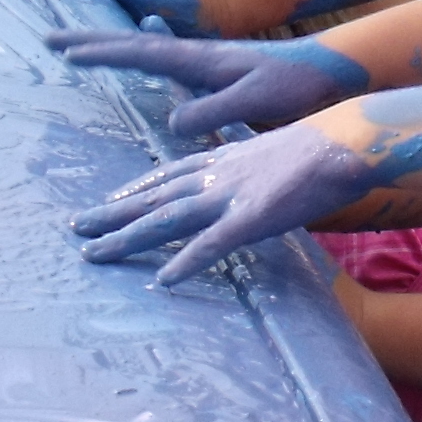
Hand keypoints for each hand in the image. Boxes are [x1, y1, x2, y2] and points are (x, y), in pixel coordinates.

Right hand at [47, 27, 370, 141]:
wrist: (330, 71)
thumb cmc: (296, 85)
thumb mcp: (254, 101)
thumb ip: (213, 109)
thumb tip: (172, 121)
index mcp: (202, 58)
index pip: (141, 51)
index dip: (103, 53)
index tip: (66, 53)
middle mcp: (198, 54)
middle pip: (134, 42)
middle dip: (92, 41)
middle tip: (51, 39)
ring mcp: (205, 60)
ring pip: (146, 48)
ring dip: (111, 46)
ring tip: (78, 46)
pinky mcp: (216, 72)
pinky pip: (165, 60)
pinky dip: (142, 53)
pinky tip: (142, 56)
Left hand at [76, 124, 379, 282]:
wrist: (346, 140)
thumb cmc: (323, 150)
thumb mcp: (277, 155)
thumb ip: (255, 171)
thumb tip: (252, 184)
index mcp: (225, 161)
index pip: (168, 174)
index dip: (135, 189)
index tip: (108, 200)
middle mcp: (218, 176)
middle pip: (154, 197)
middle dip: (112, 213)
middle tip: (75, 227)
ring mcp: (231, 197)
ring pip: (167, 220)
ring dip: (128, 238)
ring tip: (93, 254)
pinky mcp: (252, 219)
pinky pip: (212, 245)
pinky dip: (186, 262)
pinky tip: (163, 281)